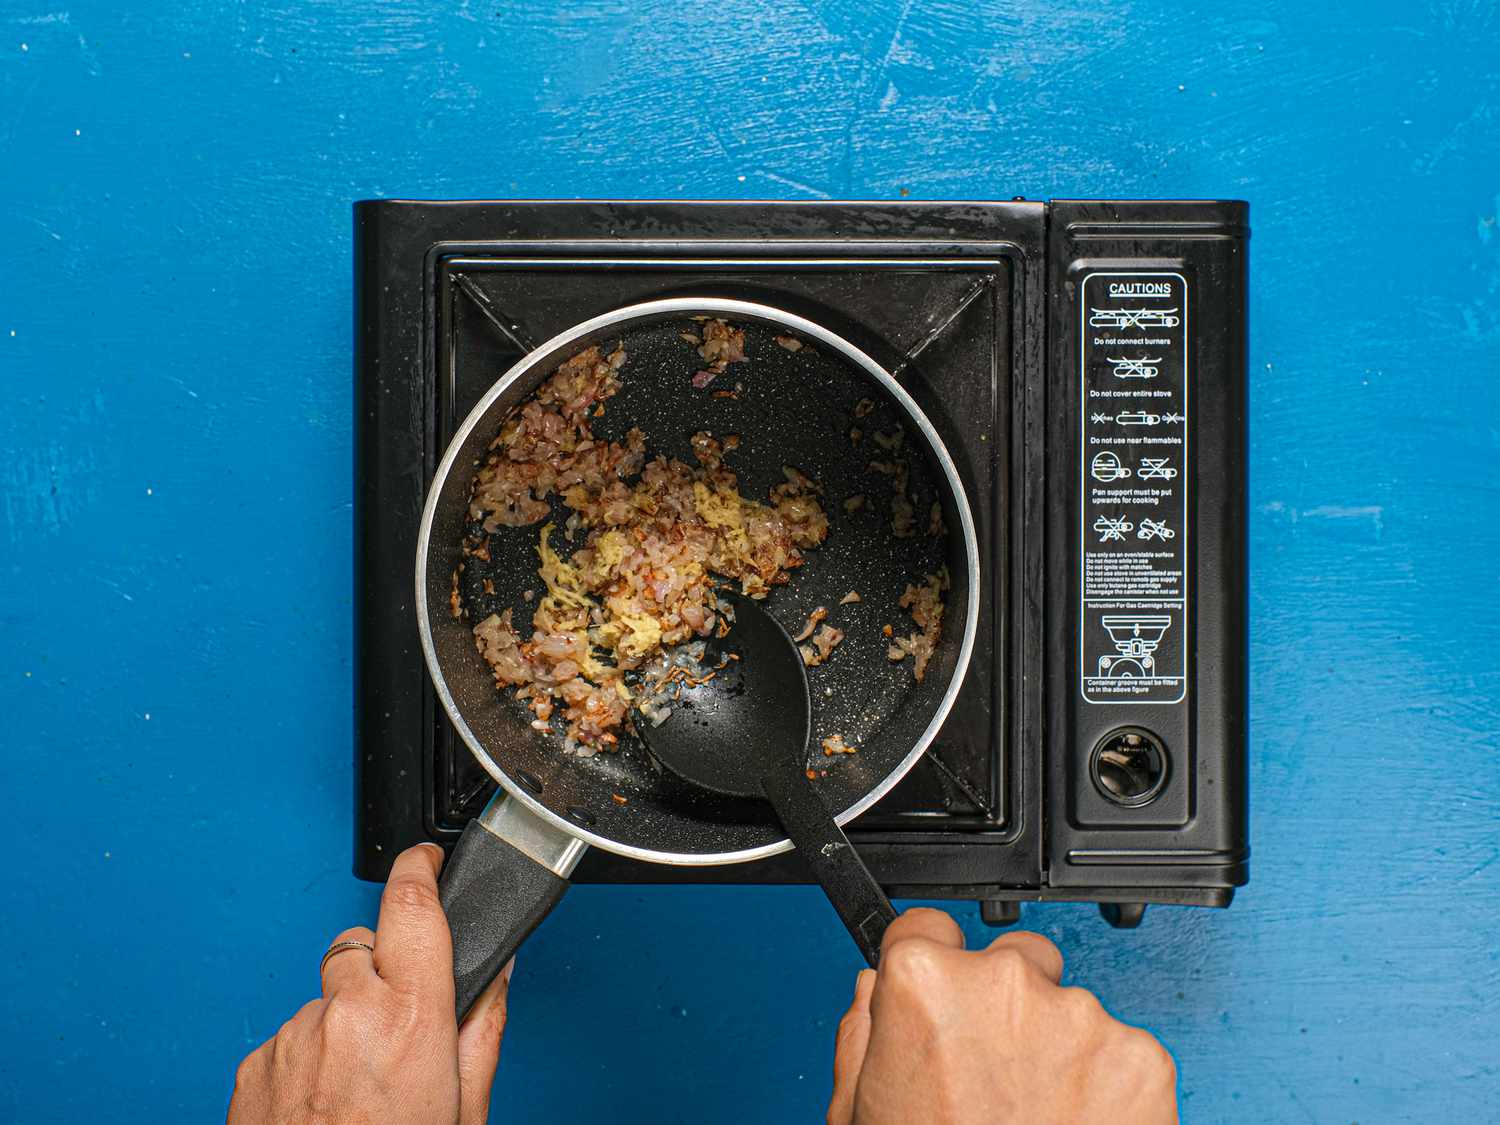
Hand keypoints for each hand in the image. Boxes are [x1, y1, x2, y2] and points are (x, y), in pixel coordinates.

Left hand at [229, 844, 508, 1124]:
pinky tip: (326, 1102)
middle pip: (363, 946)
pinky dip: (310, 1055)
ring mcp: (294, 1037)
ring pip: (326, 995)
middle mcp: (345, 1014)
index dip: (420, 866)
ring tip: (360, 1085)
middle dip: (384, 970)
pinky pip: (292, 1035)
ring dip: (345, 1020)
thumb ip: (484, 1027)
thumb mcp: (467, 1106)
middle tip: (400, 1026)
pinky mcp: (255, 1063)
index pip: (412, 903)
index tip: (426, 858)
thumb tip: (497, 973)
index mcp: (410, 1016)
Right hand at [827, 909, 1176, 1124]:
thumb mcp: (859, 1111)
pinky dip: (1106, 1084)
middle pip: (1008, 959)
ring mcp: (1078, 1017)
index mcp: (924, 984)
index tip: (940, 993)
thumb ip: (863, 1034)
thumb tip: (875, 990)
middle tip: (993, 1076)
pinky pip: (1119, 1050)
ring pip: (1067, 1007)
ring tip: (1037, 1116)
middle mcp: (1004, 984)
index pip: (926, 927)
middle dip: (1002, 1005)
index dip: (930, 965)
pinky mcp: (1139, 1058)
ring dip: (1056, 1047)